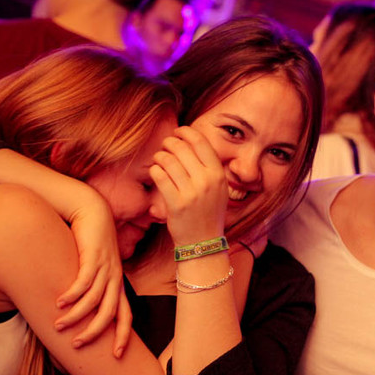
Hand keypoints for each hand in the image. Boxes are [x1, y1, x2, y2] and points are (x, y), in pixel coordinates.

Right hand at [54, 195, 132, 356]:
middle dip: (94, 332)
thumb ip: (88, 288)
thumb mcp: (93, 268)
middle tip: (78, 345)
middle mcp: (115, 278)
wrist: (92, 211)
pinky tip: (59, 302)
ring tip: (59, 326)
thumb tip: (78, 310)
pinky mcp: (92, 256)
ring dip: (76, 315)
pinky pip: (83, 281)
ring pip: (94, 299)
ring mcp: (105, 267)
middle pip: (109, 312)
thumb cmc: (89, 243)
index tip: (116, 355)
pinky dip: (72, 294)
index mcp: (118, 283)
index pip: (125, 315)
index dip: (122, 335)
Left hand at [150, 126, 227, 245]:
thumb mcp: (218, 188)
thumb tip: (191, 141)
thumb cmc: (208, 212)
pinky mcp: (176, 204)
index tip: (178, 132)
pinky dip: (155, 170)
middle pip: (182, 148)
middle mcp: (207, 182)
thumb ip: (208, 167)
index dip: (186, 132)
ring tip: (159, 158)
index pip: (201, 142)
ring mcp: (192, 193)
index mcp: (218, 174)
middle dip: (169, 142)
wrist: (204, 242)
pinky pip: (160, 176)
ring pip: (168, 160)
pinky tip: (155, 171)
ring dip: (160, 155)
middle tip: (165, 145)